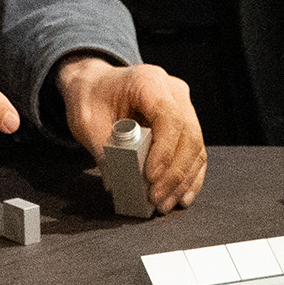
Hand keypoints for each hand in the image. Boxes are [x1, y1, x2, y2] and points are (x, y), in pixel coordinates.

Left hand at [55, 55, 206, 212]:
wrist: (97, 86)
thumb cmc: (92, 97)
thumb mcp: (86, 121)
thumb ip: (102, 149)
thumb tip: (119, 183)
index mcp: (148, 81)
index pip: (169, 117)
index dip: (165, 150)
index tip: (151, 176)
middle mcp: (173, 91)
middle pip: (189, 135)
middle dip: (175, 173)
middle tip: (157, 198)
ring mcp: (183, 107)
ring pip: (196, 147)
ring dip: (183, 180)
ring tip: (164, 203)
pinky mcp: (185, 124)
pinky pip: (196, 153)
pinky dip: (189, 177)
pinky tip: (181, 196)